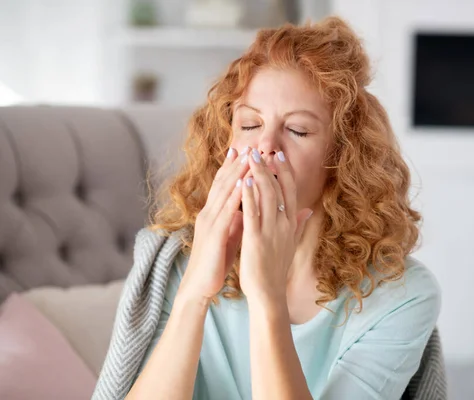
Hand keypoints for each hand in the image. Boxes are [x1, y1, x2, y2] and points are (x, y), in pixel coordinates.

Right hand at [177, 146, 249, 301]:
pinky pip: (226, 211)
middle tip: (249, 144)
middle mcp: (209, 212)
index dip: (234, 166)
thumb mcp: (229, 235)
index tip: (245, 149)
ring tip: (249, 156)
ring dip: (237, 172)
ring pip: (224, 191)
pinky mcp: (214, 234)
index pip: (223, 185)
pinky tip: (245, 183)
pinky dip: (236, 195)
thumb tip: (250, 206)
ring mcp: (210, 222)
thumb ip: (238, 219)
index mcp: (214, 213)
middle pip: (223, 182)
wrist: (200, 286)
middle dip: (236, 162)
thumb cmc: (215, 261)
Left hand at [239, 148, 313, 303]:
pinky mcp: (256, 240)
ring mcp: (271, 231)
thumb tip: (308, 210)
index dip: (285, 172)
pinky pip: (253, 213)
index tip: (279, 155)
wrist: (268, 293)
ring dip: (259, 174)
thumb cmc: (276, 268)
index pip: (290, 191)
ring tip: (251, 156)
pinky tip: (244, 181)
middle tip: (262, 149)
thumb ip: (298, 224)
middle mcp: (284, 224)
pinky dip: (249, 196)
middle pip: (279, 188)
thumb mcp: (291, 243)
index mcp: (290, 224)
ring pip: (267, 196)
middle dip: (270, 167)